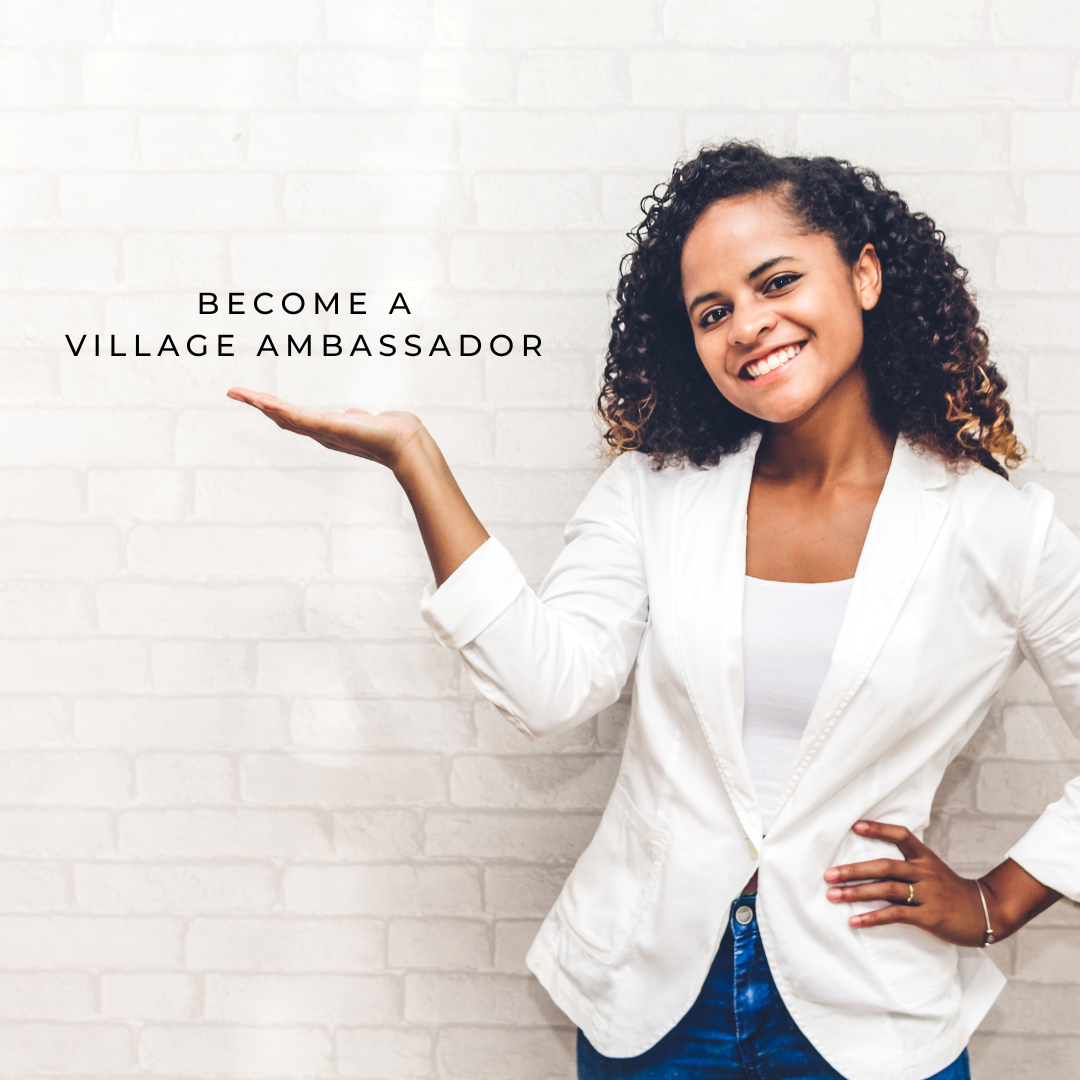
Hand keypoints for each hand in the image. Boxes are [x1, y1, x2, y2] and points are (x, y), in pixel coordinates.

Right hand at [226, 387, 426, 472]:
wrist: (405, 444)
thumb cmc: (392, 434)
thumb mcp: (367, 421)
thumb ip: (356, 418)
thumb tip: (353, 415)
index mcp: (328, 431)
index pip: (295, 419)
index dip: (274, 410)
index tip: (257, 400)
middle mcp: (321, 434)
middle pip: (282, 418)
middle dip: (258, 404)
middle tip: (235, 392)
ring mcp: (323, 432)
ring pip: (285, 416)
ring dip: (261, 404)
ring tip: (239, 393)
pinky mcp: (329, 427)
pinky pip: (298, 417)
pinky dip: (279, 409)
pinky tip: (263, 402)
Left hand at [824, 820, 991, 946]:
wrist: (986, 913)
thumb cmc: (950, 891)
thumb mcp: (932, 869)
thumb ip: (907, 863)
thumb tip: (871, 863)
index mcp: (924, 857)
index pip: (901, 835)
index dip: (878, 829)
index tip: (855, 826)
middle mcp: (924, 872)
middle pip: (884, 866)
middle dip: (853, 870)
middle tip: (828, 874)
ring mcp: (928, 894)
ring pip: (886, 890)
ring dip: (856, 893)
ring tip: (833, 895)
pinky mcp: (929, 916)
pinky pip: (896, 915)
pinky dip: (873, 918)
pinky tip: (855, 920)